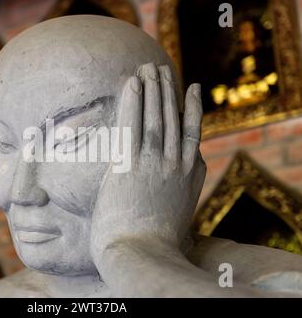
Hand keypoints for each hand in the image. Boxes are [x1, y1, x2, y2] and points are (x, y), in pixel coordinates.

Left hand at [90, 63, 205, 265]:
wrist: (142, 256)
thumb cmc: (156, 242)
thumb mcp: (180, 214)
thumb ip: (184, 190)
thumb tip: (187, 175)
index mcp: (190, 175)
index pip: (192, 133)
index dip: (192, 109)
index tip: (191, 90)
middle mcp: (176, 164)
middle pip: (174, 119)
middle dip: (168, 91)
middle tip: (161, 68)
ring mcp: (154, 163)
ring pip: (156, 117)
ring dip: (152, 89)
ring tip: (148, 67)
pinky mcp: (129, 166)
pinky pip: (132, 126)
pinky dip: (133, 102)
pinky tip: (132, 82)